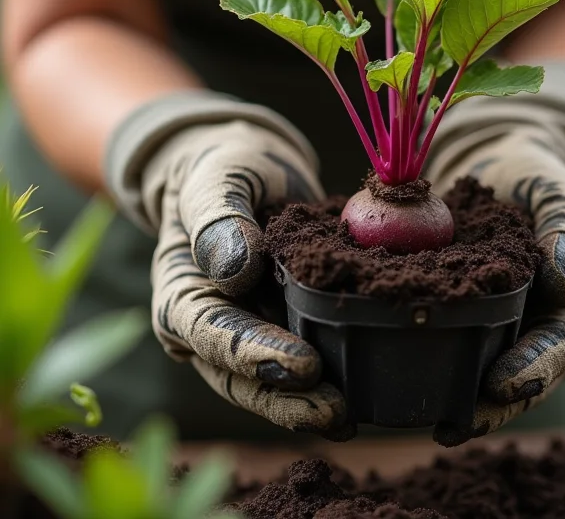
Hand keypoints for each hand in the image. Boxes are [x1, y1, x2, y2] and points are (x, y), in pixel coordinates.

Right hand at [124, 111, 352, 439]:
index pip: (214, 333)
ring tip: (351, 415)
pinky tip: (362, 389)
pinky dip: (330, 373)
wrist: (250, 168)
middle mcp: (210, 325)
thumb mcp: (216, 179)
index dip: (256, 354)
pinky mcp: (283, 323)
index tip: (304, 365)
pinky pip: (303, 352)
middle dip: (286, 399)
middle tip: (335, 411)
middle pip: (241, 376)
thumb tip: (233, 270)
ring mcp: (249, 328)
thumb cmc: (223, 168)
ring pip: (271, 380)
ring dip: (307, 401)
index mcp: (182, 294)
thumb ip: (218, 218)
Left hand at [428, 121, 564, 445]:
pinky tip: (405, 378)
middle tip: (462, 424)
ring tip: (438, 424)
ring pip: (493, 368)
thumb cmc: (537, 178)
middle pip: (530, 371)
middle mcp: (545, 321)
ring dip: (468, 399)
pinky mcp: (470, 312)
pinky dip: (435, 359)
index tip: (506, 384)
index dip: (539, 365)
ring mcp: (507, 322)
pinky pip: (457, 339)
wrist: (498, 166)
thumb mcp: (558, 191)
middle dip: (499, 404)